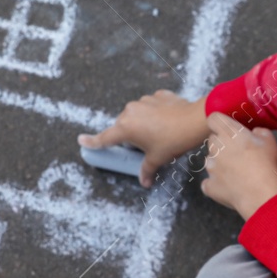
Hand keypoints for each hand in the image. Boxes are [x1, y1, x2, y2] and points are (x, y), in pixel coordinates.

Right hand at [77, 90, 209, 187]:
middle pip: (124, 127)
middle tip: (145, 146)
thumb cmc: (173, 141)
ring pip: (138, 115)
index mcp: (126, 128)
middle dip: (130, 136)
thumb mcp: (158, 158)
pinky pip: (152, 106)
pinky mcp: (158, 95)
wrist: (195, 120)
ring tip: (160, 133)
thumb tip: (144, 182)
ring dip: (143, 123)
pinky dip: (156, 113)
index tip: (81, 140)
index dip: (93, 141)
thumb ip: (146, 170)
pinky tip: (168, 121)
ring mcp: (144, 101)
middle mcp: (130, 111)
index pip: (105, 138)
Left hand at [200, 112, 276, 220]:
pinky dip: (216, 184)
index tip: (227, 129)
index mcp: (230, 132)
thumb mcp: (269, 140)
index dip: (219, 123)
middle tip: (238, 153)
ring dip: (219, 164)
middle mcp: (216, 147)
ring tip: (237, 172)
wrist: (261, 194)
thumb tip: (254, 133)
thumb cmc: (267, 165)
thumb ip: (259, 131)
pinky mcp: (209, 185)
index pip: (213, 118)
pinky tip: (230, 187)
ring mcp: (211, 167)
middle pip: (212, 140)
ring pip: (210, 160)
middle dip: (222, 144)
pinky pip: (209, 182)